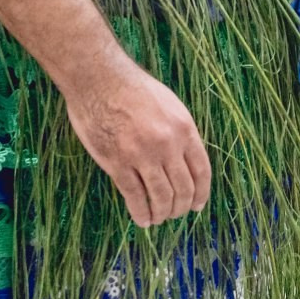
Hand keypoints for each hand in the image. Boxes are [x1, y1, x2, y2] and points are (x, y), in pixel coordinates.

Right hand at [64, 58, 211, 226]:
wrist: (98, 78)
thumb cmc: (131, 87)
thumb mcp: (169, 104)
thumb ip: (179, 132)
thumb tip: (185, 160)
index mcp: (184, 129)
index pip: (202, 171)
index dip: (201, 194)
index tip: (198, 205)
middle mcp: (167, 145)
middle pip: (183, 190)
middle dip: (181, 208)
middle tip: (174, 214)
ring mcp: (142, 155)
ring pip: (161, 198)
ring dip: (162, 214)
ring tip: (157, 219)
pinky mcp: (117, 163)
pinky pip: (134, 197)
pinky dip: (141, 213)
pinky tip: (141, 220)